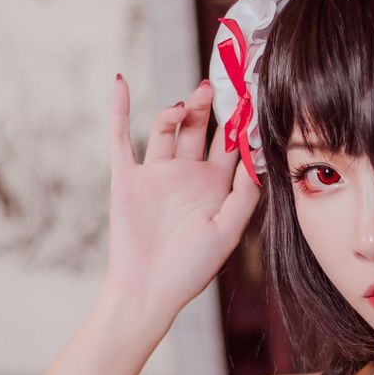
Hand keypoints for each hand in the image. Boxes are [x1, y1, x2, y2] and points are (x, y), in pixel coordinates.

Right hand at [101, 74, 261, 322]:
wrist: (148, 291)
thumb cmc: (190, 269)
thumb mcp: (227, 232)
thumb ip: (243, 195)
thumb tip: (254, 158)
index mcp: (214, 186)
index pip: (229, 144)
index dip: (238, 121)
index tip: (249, 95)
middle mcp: (186, 175)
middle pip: (198, 128)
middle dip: (207, 107)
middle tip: (218, 86)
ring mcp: (155, 174)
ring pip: (166, 129)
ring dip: (176, 110)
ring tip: (188, 102)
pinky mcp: (127, 178)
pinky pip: (121, 137)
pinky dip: (120, 109)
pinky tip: (121, 83)